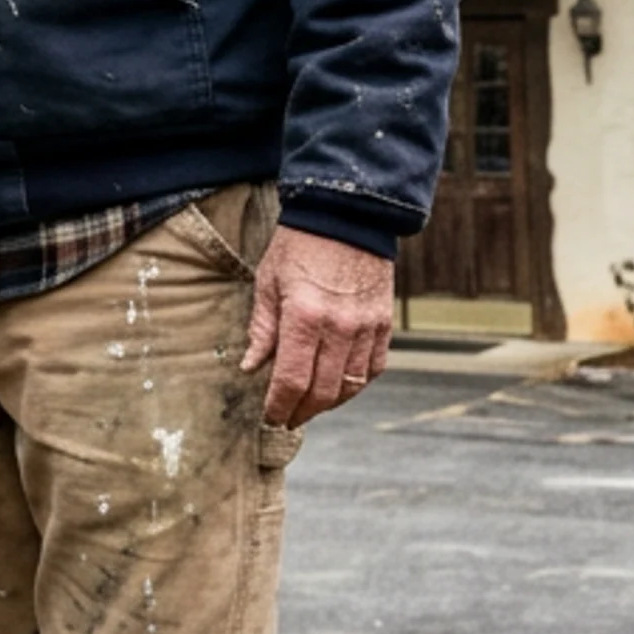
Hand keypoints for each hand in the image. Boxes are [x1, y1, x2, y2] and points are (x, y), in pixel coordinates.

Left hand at [240, 226, 396, 427]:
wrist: (345, 216)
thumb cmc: (300, 246)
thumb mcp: (268, 282)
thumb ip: (262, 329)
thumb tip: (250, 367)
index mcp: (304, 316)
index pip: (291, 381)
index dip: (279, 406)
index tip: (271, 416)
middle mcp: (339, 327)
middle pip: (322, 392)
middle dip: (302, 412)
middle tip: (288, 418)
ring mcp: (366, 327)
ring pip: (350, 386)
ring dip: (329, 403)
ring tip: (311, 406)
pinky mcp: (383, 323)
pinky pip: (374, 367)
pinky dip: (357, 384)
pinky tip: (340, 386)